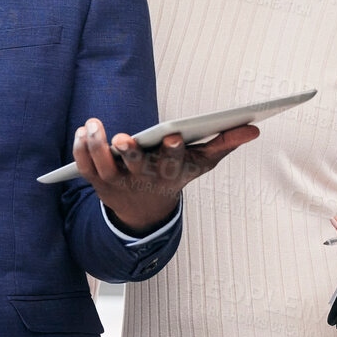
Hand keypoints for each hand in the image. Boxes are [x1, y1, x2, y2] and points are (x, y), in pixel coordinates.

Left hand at [72, 119, 258, 234]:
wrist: (145, 211)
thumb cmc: (175, 176)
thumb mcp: (201, 163)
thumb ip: (226, 143)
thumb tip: (255, 127)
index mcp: (170, 174)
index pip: (173, 162)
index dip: (173, 150)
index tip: (174, 134)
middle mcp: (144, 179)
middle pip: (136, 166)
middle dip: (130, 153)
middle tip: (123, 138)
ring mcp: (119, 182)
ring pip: (104, 166)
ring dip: (97, 146)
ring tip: (93, 125)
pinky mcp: (98, 181)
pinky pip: (85, 166)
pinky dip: (81, 150)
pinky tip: (83, 131)